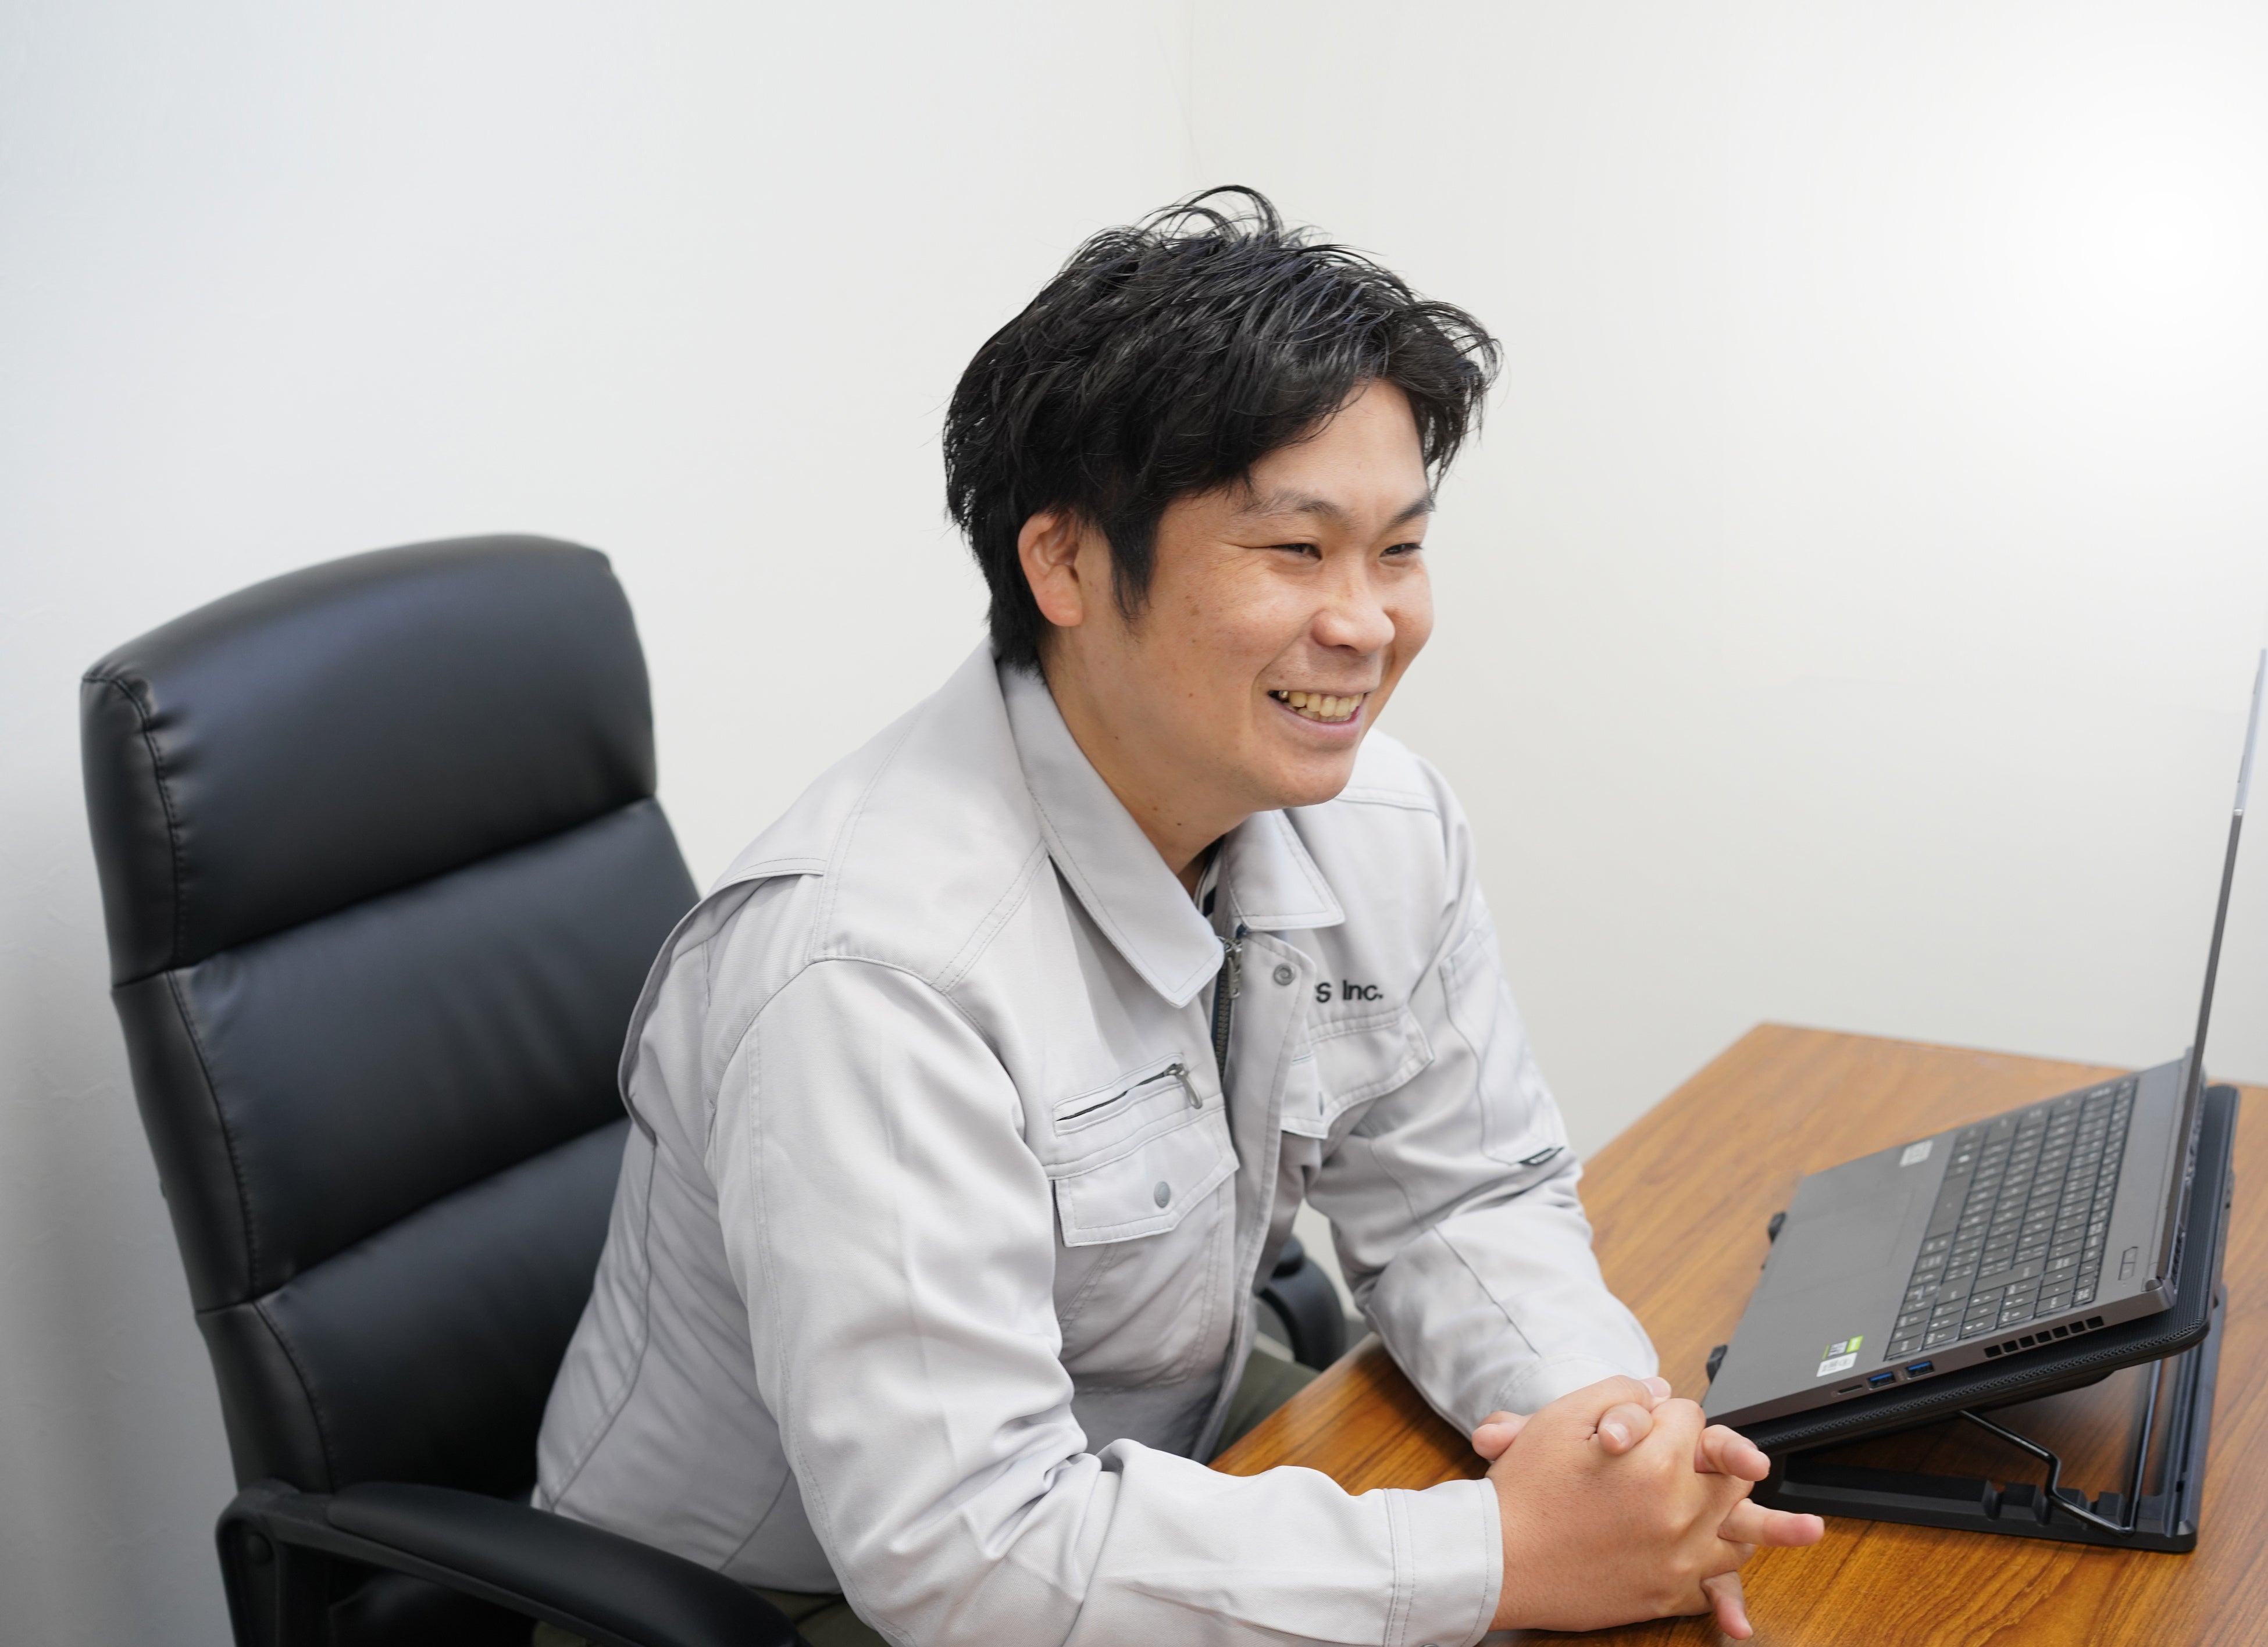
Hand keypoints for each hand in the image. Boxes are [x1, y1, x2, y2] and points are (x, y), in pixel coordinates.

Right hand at [1478, 1377, 1824, 1636]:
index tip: (1644, 1424)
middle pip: (1731, 1473)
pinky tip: (1741, 1578)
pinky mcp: (1665, 1594)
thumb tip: (1658, 1391)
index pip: (1691, 1420)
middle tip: (1749, 1460)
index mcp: (1657, 1461)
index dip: (1667, 1415)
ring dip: (1767, 1526)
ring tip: (1811, 1529)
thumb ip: (1618, 1393)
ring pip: (1738, 1533)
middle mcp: (1680, 1512)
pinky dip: (1728, 1581)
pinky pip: (1714, 1585)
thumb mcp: (1562, 1418)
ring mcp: (1677, 1558)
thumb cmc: (1525, 1487)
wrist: (1496, 1558)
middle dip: (1725, 1457)